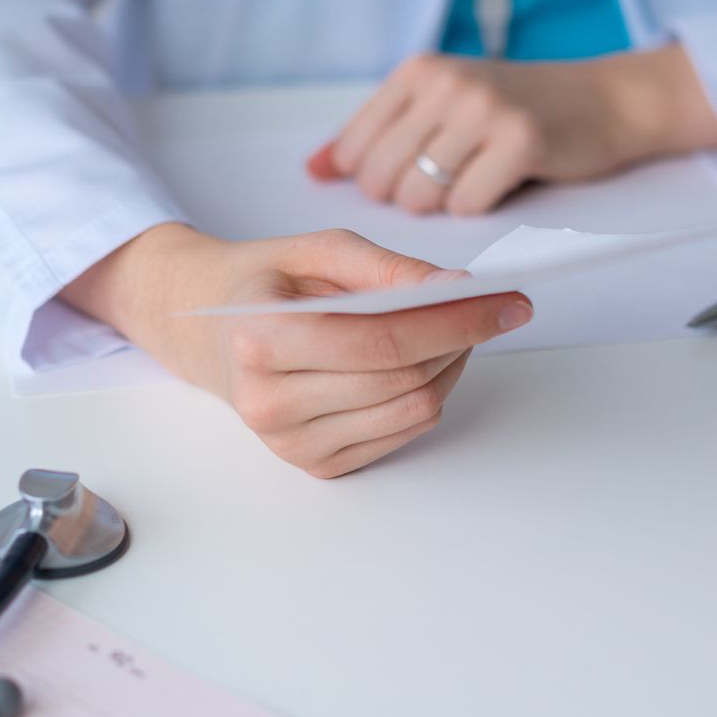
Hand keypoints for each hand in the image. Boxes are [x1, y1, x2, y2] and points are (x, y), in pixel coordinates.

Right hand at [63, 224, 532, 477]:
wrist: (206, 328)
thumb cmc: (267, 282)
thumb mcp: (321, 251)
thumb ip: (390, 269)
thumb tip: (458, 290)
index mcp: (261, 339)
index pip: (382, 340)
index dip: (456, 321)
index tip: (509, 301)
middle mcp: (269, 402)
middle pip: (404, 378)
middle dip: (462, 338)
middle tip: (491, 306)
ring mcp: (290, 443)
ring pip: (413, 409)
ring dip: (452, 366)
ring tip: (452, 329)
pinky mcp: (316, 465)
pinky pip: (403, 432)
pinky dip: (429, 393)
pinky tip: (421, 362)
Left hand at [306, 44, 716, 215]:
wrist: (607, 100)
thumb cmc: (518, 110)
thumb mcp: (443, 103)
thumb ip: (378, 134)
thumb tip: (313, 168)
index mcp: (418, 71)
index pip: (355, 150)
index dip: (378, 180)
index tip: (416, 174)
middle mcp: (446, 84)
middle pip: (382, 180)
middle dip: (409, 198)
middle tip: (451, 182)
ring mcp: (483, 110)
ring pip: (420, 198)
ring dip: (444, 207)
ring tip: (476, 180)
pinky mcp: (520, 142)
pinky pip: (467, 206)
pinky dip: (481, 208)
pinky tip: (503, 184)